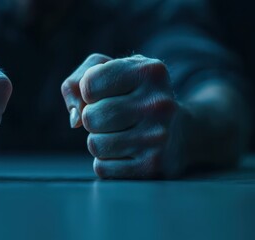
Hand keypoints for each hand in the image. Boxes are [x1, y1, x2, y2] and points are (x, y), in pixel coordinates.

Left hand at [61, 54, 182, 178]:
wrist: (180, 133)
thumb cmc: (134, 97)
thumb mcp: (111, 71)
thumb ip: (78, 80)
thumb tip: (74, 118)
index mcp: (150, 72)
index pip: (89, 84)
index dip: (88, 91)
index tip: (105, 93)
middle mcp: (158, 103)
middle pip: (90, 116)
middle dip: (92, 119)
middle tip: (112, 118)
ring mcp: (158, 137)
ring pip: (94, 144)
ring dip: (98, 141)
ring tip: (119, 135)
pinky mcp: (153, 166)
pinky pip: (103, 168)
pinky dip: (106, 163)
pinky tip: (126, 153)